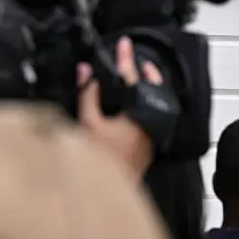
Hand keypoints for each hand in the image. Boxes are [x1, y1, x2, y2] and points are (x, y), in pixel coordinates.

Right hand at [76, 37, 162, 175]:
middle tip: (138, 61)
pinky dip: (143, 108)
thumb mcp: (87, 123)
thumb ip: (87, 95)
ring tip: (138, 80)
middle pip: (153, 92)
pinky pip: (150, 120)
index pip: (131, 80)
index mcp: (137, 115)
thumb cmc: (98, 160)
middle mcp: (150, 125)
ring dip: (146, 91)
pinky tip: (133, 108)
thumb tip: (85, 71)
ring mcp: (151, 138)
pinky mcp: (148, 149)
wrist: (108, 193)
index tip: (124, 44)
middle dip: (146, 75)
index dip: (125, 60)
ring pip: (154, 107)